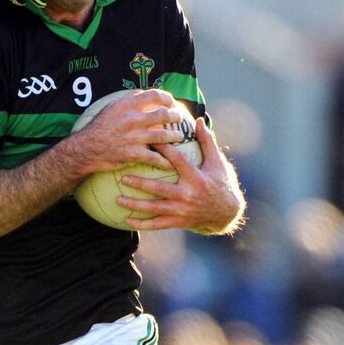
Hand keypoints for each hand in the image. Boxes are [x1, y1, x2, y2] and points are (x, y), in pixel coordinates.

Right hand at [71, 89, 186, 173]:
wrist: (86, 149)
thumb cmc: (98, 128)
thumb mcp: (110, 108)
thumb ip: (128, 101)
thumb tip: (144, 94)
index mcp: (127, 106)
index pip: (154, 95)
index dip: (167, 98)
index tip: (171, 102)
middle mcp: (132, 120)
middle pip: (163, 114)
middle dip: (175, 116)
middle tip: (178, 118)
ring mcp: (134, 137)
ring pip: (164, 136)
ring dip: (175, 136)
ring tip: (178, 137)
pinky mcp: (134, 154)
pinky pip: (155, 158)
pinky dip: (165, 161)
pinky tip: (170, 162)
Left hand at [120, 117, 245, 233]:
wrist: (226, 212)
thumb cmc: (220, 182)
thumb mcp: (216, 162)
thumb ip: (206, 141)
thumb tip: (197, 120)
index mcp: (196, 178)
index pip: (177, 161)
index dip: (162, 150)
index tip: (147, 140)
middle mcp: (188, 194)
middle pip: (159, 188)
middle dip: (140, 183)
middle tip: (122, 177)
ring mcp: (182, 210)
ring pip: (154, 208)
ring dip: (134, 204)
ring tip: (117, 199)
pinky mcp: (178, 222)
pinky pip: (156, 224)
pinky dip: (141, 224)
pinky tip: (126, 220)